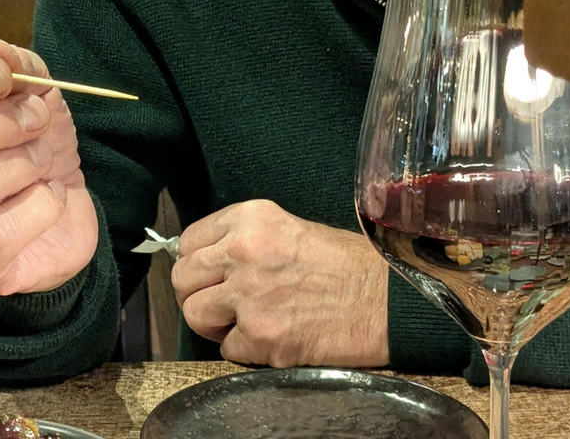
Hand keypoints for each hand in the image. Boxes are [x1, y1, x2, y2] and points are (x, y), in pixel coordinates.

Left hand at [172, 199, 388, 367]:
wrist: (386, 300)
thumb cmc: (346, 265)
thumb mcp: (288, 227)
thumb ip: (243, 239)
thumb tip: (208, 259)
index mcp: (249, 219)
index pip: (188, 241)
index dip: (196, 262)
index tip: (208, 274)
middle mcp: (243, 252)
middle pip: (183, 278)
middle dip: (196, 294)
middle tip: (219, 303)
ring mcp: (251, 296)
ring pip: (195, 315)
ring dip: (214, 325)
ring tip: (242, 322)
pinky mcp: (263, 336)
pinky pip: (227, 349)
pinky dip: (243, 349)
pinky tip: (270, 337)